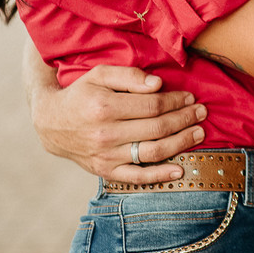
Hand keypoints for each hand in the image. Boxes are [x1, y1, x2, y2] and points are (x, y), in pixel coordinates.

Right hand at [28, 63, 207, 183]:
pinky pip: (136, 177)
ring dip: (181, 142)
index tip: (190, 97)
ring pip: (152, 152)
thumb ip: (129, 76)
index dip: (176, 101)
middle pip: (157, 128)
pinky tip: (179, 171)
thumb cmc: (81, 93)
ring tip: (199, 133)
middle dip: (185, 119)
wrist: (51, 123)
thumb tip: (158, 84)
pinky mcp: (104, 171)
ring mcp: (105, 156)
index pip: (153, 105)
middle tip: (202, 112)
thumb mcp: (100, 74)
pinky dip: (159, 176)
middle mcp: (105, 134)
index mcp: (104, 108)